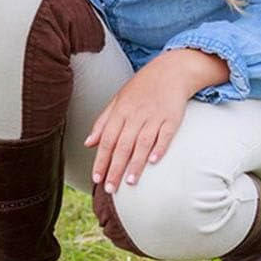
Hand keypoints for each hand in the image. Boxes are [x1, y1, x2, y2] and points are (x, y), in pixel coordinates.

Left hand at [84, 49, 228, 193]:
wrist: (170, 71)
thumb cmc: (141, 89)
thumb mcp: (117, 101)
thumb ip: (103, 122)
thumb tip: (88, 143)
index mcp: (119, 111)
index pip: (107, 140)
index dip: (100, 159)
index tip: (96, 178)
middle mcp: (135, 115)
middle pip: (122, 145)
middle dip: (115, 168)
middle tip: (110, 188)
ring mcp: (154, 116)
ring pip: (142, 143)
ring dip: (135, 163)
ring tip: (130, 182)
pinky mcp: (172, 118)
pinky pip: (165, 135)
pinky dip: (159, 147)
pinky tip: (154, 161)